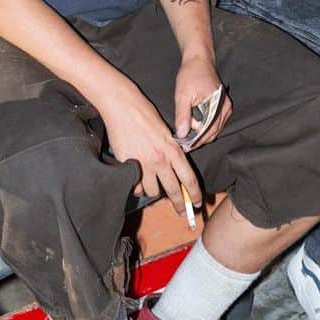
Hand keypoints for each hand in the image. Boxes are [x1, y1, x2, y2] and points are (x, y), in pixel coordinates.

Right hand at [100, 85, 202, 218]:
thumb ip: (172, 150)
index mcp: (174, 150)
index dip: (194, 194)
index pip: (189, 178)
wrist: (123, 107)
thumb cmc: (145, 114)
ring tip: (153, 185)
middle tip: (182, 213)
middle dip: (179, 205)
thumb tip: (175, 168)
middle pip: (174, 191)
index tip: (197, 203)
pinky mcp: (128, 166)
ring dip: (154, 191)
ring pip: (153, 192)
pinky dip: (137, 186)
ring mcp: (144, 164)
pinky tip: (137, 179)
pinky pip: (135, 186)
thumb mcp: (166, 132)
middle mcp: (161, 160)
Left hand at [174, 54, 231, 148]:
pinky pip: (214, 123)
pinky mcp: (222, 107)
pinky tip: (192, 126)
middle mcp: (226, 108)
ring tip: (185, 134)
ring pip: (214, 130)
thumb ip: (183, 115)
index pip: (208, 130)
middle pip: (213, 132)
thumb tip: (181, 134)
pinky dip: (204, 127)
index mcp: (219, 104)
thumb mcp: (183, 95)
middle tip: (183, 143)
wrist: (199, 60)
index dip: (196, 140)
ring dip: (201, 134)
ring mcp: (226, 108)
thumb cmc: (191, 74)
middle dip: (198, 139)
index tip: (184, 146)